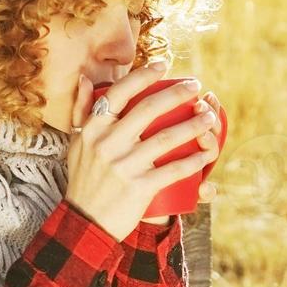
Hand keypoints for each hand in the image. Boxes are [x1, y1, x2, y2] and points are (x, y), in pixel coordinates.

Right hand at [63, 63, 219, 241]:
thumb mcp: (77, 143)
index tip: (164, 65)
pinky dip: (194, 161)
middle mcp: (107, 144)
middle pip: (149, 109)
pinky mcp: (140, 188)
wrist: (86, 221)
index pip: (120, 92)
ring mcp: (124, 166)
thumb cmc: (84, 179)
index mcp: (94, 129)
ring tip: (209, 117)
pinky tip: (207, 154)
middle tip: (195, 85)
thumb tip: (84, 77)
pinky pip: (174, 170)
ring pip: (167, 138)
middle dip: (177, 93)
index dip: (144, 75)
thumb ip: (81, 110)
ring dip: (193, 124)